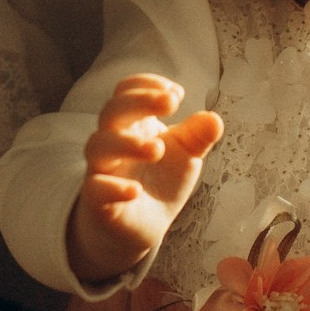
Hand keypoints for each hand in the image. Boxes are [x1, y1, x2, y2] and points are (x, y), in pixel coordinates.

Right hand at [68, 76, 221, 283]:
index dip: (147, 84)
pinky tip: (136, 191)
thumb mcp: (186, 155)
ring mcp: (102, 169)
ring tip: (157, 149)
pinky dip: (114, 188)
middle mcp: (113, 141)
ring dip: (127, 142)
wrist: (142, 225)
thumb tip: (214, 119)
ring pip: (98, 145)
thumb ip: (198, 136)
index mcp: (133, 123)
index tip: (176, 94)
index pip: (127, 90)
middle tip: (170, 104)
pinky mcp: (98, 201)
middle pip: (112, 110)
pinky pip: (95, 189)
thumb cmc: (160, 179)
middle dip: (140, 101)